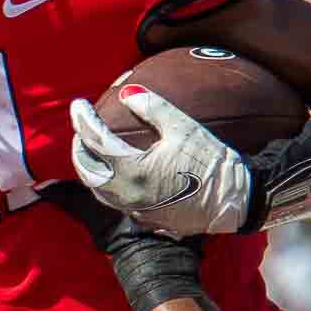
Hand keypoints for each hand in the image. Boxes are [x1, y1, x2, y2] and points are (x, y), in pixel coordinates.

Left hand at [69, 91, 250, 238]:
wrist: (232, 199)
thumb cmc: (210, 161)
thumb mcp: (182, 127)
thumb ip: (151, 107)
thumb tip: (126, 92)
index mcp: (133, 171)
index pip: (96, 142)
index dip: (83, 121)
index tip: (78, 105)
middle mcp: (128, 195)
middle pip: (88, 171)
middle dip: (80, 148)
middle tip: (81, 128)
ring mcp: (135, 210)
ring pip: (98, 190)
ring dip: (90, 168)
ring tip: (91, 148)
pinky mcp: (145, 218)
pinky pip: (114, 200)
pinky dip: (104, 183)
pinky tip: (111, 170)